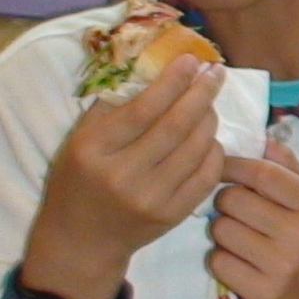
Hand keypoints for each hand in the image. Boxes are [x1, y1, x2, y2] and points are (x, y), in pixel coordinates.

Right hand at [19, 55, 223, 298]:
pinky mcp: (174, 215)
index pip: (143, 108)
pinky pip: (207, 175)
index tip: (192, 60)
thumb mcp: (82, 140)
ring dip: (211, 119)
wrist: (84, 238)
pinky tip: (211, 136)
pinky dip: (215, 151)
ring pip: (197, 148)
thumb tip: (157, 73)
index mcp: (94, 149)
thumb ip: (114, 107)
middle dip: (202, 94)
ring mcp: (152, 197)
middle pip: (177, 126)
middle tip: (216, 72)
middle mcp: (123, 174)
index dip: (173, 81)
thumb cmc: (81, 180)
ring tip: (210, 103)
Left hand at [209, 140, 298, 298]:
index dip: (232, 166)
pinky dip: (222, 260)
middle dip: (226, 203)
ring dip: (222, 233)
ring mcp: (281, 265)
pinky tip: (241, 264)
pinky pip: (217, 261)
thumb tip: (264, 137)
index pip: (261, 173)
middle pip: (231, 200)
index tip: (222, 167)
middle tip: (240, 214)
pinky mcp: (262, 292)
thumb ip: (290, 171)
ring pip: (219, 230)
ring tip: (242, 240)